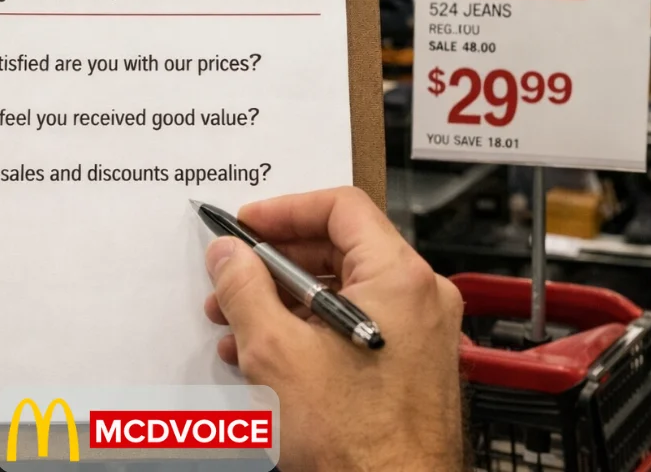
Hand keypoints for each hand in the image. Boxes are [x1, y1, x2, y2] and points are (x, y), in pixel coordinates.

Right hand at [204, 187, 463, 471]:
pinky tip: (267, 358)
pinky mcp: (411, 364)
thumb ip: (245, 288)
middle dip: (275, 265)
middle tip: (232, 278)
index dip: (285, 210)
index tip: (247, 226)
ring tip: (238, 327)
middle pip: (339, 249)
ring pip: (342, 291)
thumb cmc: (359, 442)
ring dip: (284, 302)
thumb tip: (229, 254)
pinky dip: (310, 330)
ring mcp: (421, 333)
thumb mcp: (276, 351)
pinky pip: (356, 325)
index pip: (341, 207)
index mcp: (398, 277)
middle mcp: (420, 297)